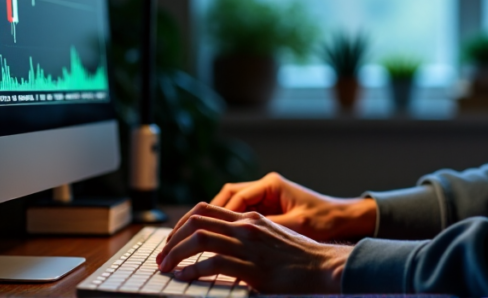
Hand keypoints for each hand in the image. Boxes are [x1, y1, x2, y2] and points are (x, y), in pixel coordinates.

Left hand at [155, 203, 352, 293]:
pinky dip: (193, 270)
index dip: (181, 223)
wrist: (325, 266)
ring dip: (175, 253)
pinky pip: (213, 264)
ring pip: (199, 239)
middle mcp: (246, 226)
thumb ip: (248, 237)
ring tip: (166, 267)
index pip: (205, 210)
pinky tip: (185, 277)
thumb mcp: (272, 238)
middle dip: (171, 239)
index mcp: (250, 218)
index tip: (171, 241)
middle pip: (196, 221)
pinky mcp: (253, 267)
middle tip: (161, 257)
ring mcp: (249, 245)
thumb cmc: (301, 257)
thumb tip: (222, 247)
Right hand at [210, 172, 376, 240]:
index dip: (218, 216)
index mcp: (271, 185)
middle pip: (226, 196)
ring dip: (216, 219)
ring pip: (230, 204)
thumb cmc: (324, 220)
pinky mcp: (267, 207)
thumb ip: (267, 228)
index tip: (204, 234)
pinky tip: (220, 241)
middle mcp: (265, 186)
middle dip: (208, 215)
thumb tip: (239, 238)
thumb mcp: (296, 226)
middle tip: (192, 234)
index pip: (234, 197)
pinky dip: (229, 225)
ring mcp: (265, 196)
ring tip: (200, 239)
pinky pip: (240, 213)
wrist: (343, 218)